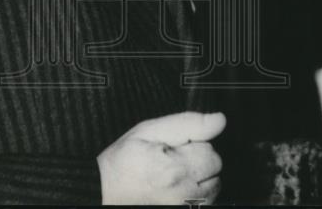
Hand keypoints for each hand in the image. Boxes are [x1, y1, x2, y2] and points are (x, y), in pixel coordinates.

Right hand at [96, 111, 225, 204]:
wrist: (102, 191)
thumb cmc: (122, 162)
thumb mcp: (148, 131)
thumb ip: (187, 124)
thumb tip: (219, 121)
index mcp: (175, 167)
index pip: (210, 151)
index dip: (193, 145)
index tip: (175, 148)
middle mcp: (183, 192)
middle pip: (215, 171)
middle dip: (199, 162)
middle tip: (173, 161)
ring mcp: (183, 208)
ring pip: (213, 190)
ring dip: (200, 180)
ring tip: (174, 175)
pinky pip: (202, 206)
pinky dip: (195, 197)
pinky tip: (177, 189)